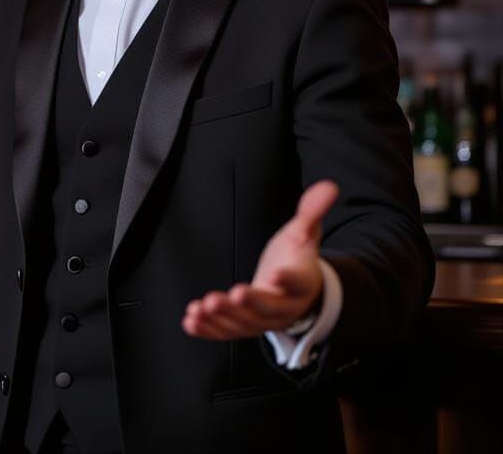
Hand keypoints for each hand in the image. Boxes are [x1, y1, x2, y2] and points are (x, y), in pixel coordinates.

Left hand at [182, 180, 337, 339]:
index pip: (298, 282)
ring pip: (244, 324)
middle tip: (234, 294)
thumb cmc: (296, 260)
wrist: (295, 291)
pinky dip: (209, 329)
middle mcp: (284, 307)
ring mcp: (263, 320)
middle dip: (250, 303)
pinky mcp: (244, 326)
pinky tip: (191, 321)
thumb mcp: (305, 233)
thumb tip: (328, 187)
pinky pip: (226, 332)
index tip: (277, 274)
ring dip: (221, 318)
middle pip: (268, 309)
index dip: (288, 280)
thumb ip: (312, 211)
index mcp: (302, 282)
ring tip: (201, 308)